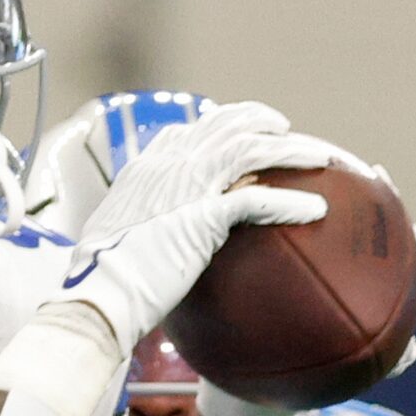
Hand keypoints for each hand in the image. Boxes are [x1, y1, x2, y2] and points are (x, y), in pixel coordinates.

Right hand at [63, 102, 332, 354]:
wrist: (95, 296)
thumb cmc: (99, 285)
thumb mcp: (115, 248)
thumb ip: (139, 237)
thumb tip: (151, 257)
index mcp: (145, 170)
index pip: (186, 131)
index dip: (220, 124)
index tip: (242, 131)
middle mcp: (167, 166)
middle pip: (226, 125)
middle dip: (261, 120)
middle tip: (286, 130)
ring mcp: (187, 186)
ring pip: (251, 148)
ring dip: (291, 149)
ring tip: (320, 157)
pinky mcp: (205, 216)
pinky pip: (259, 199)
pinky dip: (291, 202)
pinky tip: (316, 210)